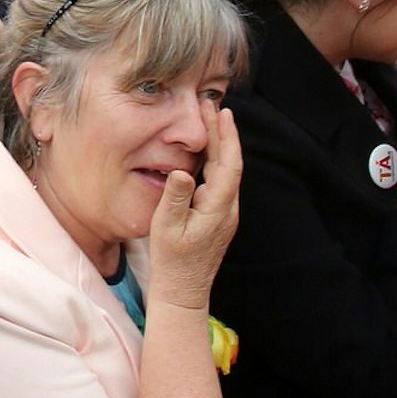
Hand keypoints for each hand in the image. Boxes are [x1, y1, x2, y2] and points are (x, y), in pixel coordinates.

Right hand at [145, 104, 240, 311]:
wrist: (183, 290)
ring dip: (219, 146)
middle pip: (230, 163)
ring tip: (210, 122)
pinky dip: (214, 161)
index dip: (227, 137)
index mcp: (218, 208)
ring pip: (226, 172)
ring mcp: (225, 214)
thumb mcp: (166, 228)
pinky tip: (205, 153)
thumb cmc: (172, 261)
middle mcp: (228, 209)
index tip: (221, 112)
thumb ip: (175, 198)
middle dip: (223, 134)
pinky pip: (220, 181)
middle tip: (212, 107)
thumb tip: (183, 170)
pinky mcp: (218, 217)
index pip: (227, 164)